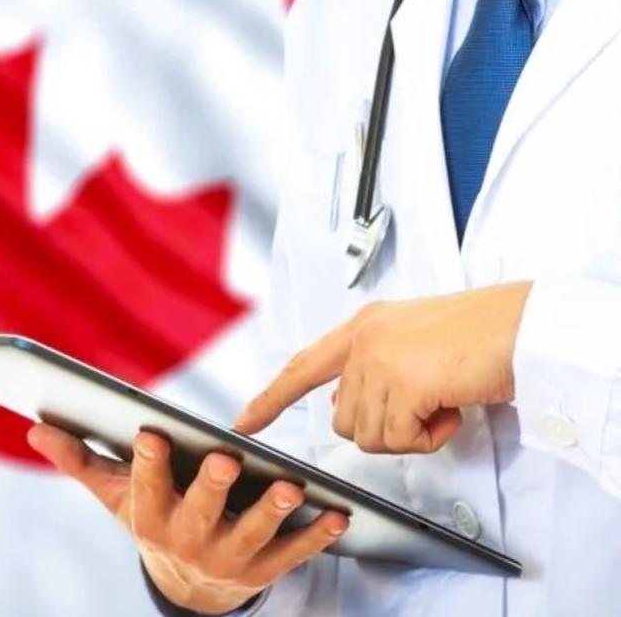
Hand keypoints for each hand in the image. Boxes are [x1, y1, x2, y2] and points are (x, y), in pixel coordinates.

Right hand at [27, 424, 347, 612]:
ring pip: (251, 534)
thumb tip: (35, 427)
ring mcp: (226, 558)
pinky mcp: (261, 570)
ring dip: (273, 511)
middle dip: (213, 487)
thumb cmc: (150, 517)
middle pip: (199, 512)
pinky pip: (291, 555)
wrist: (186, 585)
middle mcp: (185, 539)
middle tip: (228, 461)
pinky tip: (337, 514)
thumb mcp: (114, 494)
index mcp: (148, 515)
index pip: (145, 485)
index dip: (149, 462)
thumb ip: (79, 459)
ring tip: (292, 486)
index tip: (151, 434)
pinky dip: (315, 536)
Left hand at [234, 282, 532, 453]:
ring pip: (371, 436)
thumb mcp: (413, 341)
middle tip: (426, 406)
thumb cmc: (482, 333)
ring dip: (412, 433)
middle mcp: (362, 342)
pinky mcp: (401, 383)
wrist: (522, 326)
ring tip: (442, 400)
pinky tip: (451, 407)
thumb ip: (376, 366)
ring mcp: (378, 361)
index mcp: (362, 327)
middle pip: (345, 420)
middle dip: (385, 428)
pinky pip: (401, 440)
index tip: (244, 422)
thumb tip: (354, 405)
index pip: (302, 367)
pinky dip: (431, 437)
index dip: (271, 398)